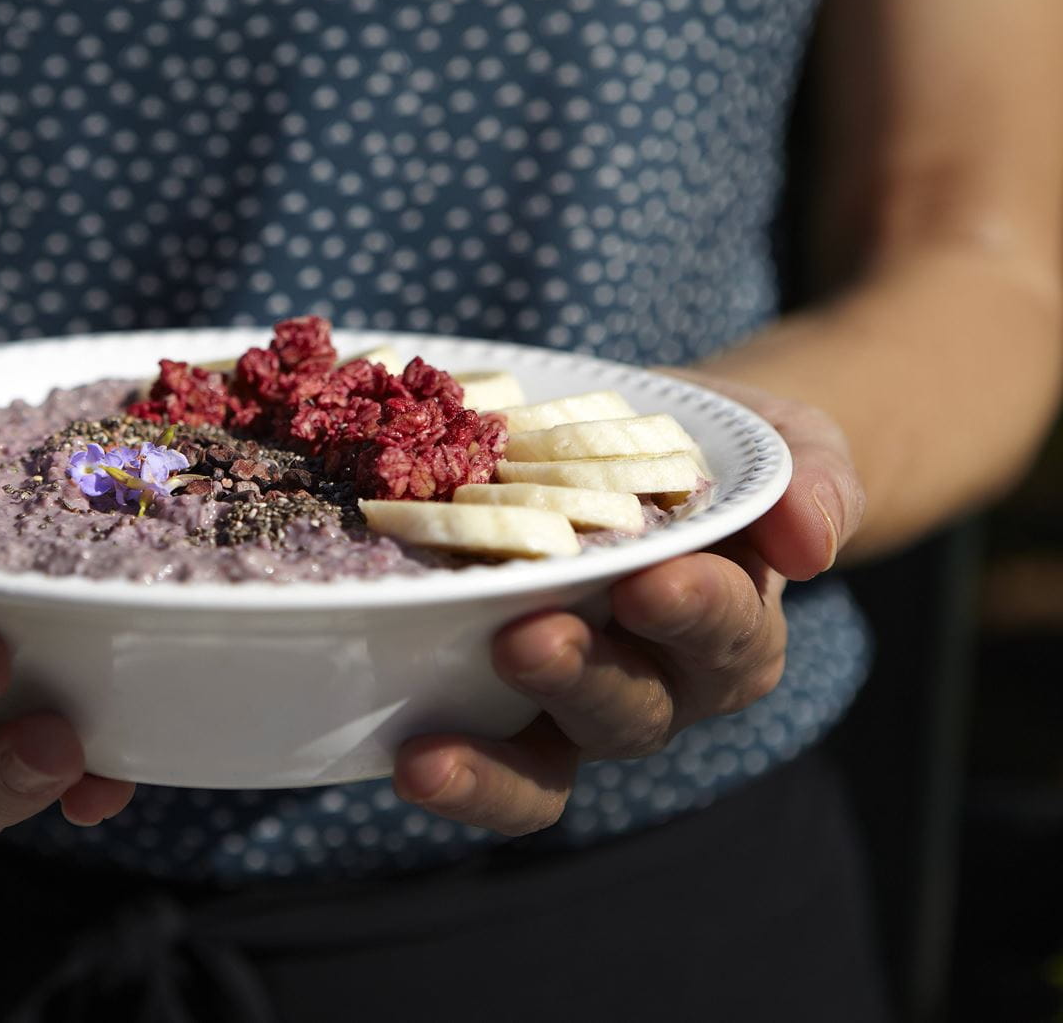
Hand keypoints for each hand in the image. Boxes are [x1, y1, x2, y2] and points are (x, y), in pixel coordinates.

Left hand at [392, 377, 865, 834]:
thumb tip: (810, 542)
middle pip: (633, 708)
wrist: (645, 459)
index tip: (648, 583)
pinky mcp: (506, 716)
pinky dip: (456, 774)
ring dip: (497, 763)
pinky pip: (490, 765)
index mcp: (734, 626)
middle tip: (526, 641)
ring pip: (552, 764)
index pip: (727, 632)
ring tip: (433, 755)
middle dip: (581, 679)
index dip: (694, 614)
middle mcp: (660, 686)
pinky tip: (404, 758)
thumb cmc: (719, 455)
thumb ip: (811, 477)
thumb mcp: (784, 441)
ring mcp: (576, 710)